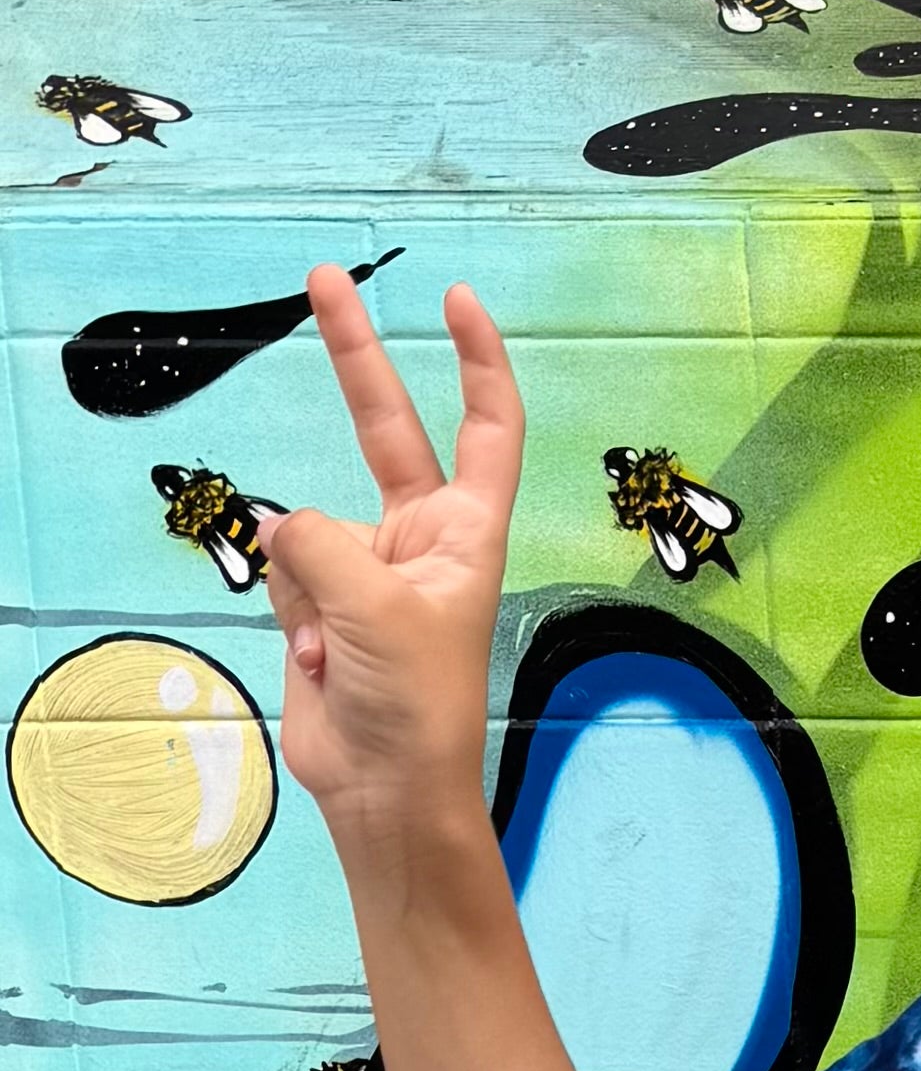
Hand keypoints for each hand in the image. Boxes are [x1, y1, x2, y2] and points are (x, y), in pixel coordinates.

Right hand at [259, 270, 521, 834]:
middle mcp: (421, 541)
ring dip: (311, 587)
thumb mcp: (377, 609)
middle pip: (385, 428)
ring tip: (343, 650)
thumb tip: (284, 530)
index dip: (478, 364)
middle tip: (325, 276)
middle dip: (355, 356)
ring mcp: (367, 570)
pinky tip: (322, 663)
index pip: (486, 430)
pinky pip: (286, 576)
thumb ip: (322, 545)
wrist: (386, 794)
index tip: (459, 302)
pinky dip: (293, 615)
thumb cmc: (417, 705)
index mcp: (466, 534)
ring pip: (309, 529)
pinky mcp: (323, 606)